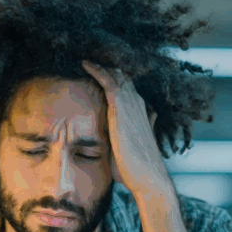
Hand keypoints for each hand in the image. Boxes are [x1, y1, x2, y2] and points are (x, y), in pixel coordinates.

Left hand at [81, 60, 174, 200]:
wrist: (147, 178)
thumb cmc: (136, 168)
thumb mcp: (130, 147)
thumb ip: (128, 134)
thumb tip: (133, 128)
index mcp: (140, 112)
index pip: (127, 87)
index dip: (114, 76)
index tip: (99, 68)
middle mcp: (137, 104)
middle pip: (122, 76)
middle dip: (107, 65)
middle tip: (89, 54)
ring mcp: (131, 105)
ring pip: (117, 75)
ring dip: (101, 63)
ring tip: (85, 53)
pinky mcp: (121, 110)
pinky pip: (109, 82)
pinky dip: (97, 70)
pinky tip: (84, 63)